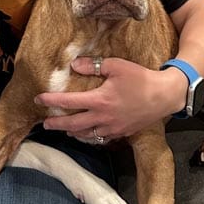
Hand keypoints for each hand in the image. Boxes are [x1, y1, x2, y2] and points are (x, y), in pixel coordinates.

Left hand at [34, 56, 186, 141]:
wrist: (165, 96)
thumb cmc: (140, 78)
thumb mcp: (116, 65)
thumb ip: (93, 66)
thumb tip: (74, 65)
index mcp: (99, 100)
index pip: (69, 101)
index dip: (51, 100)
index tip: (38, 100)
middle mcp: (102, 117)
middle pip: (73, 124)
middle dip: (57, 124)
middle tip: (45, 124)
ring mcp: (112, 128)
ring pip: (87, 134)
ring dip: (73, 132)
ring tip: (64, 130)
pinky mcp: (122, 132)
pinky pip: (101, 138)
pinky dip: (91, 136)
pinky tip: (88, 134)